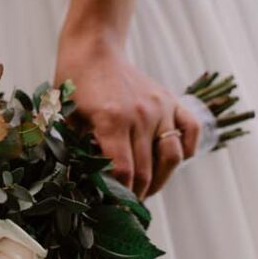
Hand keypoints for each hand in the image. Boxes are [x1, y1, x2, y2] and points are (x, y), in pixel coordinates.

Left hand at [55, 30, 201, 198]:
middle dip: (136, 196)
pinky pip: (190, 131)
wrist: (94, 50)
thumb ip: (77, 151)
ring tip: (146, 190)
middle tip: (127, 207)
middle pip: (145, 171)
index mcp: (111, 119)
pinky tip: (169, 162)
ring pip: (172, 157)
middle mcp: (141, 114)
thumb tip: (86, 187)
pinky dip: (187, 150)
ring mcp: (160, 107)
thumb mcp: (67, 119)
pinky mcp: (172, 101)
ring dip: (160, 181)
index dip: (119, 196)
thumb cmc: (75, 86)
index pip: (122, 171)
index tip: (113, 208)